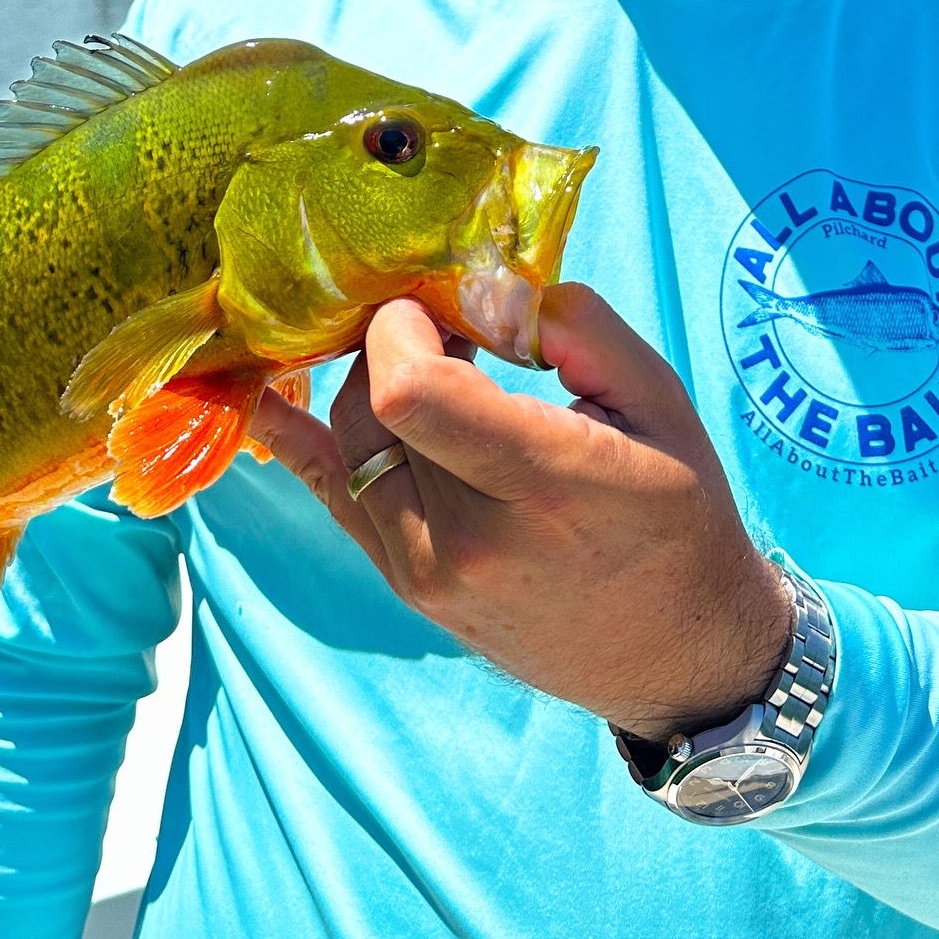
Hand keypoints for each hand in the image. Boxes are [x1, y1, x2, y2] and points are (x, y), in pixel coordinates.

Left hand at [250, 286, 792, 742]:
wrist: (675, 655)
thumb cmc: (680, 517)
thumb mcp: (661, 403)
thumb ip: (579, 327)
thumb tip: (487, 283)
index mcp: (542, 484)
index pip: (410, 392)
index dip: (404, 327)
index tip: (443, 305)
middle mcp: (467, 538)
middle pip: (369, 405)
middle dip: (392, 344)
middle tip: (445, 326)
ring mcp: (423, 571)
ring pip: (347, 442)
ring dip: (372, 383)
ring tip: (428, 364)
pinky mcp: (403, 585)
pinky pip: (329, 494)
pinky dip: (298, 437)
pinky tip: (258, 393)